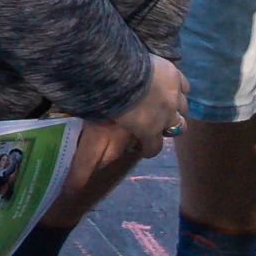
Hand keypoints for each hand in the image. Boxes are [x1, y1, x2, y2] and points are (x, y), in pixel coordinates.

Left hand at [78, 57, 189, 183]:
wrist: (121, 70)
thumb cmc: (107, 98)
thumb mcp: (96, 129)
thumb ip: (91, 154)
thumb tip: (71, 186)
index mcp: (147, 129)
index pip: (153, 148)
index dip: (149, 149)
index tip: (144, 150)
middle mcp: (166, 116)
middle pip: (176, 127)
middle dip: (169, 125)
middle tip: (160, 122)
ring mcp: (173, 95)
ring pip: (183, 106)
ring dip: (176, 106)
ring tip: (168, 103)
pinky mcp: (174, 75)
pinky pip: (183, 85)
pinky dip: (179, 87)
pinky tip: (174, 85)